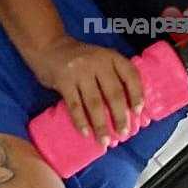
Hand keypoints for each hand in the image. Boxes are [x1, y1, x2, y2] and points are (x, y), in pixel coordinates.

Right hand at [30, 34, 145, 143]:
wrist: (49, 47)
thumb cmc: (80, 59)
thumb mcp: (100, 60)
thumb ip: (113, 76)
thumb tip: (128, 109)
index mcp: (111, 57)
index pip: (130, 76)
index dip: (136, 95)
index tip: (138, 112)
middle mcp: (98, 62)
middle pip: (114, 93)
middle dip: (119, 116)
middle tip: (123, 133)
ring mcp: (80, 71)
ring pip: (94, 103)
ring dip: (101, 125)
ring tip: (104, 140)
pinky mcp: (63, 81)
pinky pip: (75, 105)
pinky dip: (81, 121)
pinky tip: (86, 133)